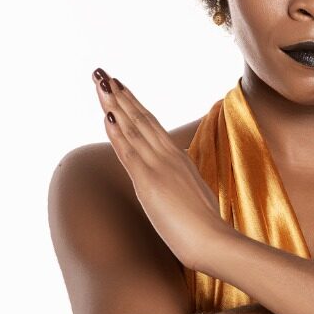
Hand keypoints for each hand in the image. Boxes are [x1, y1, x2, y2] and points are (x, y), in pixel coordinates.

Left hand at [91, 67, 234, 270]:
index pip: (151, 126)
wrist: (212, 240)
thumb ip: (184, 178)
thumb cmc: (204, 226)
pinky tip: (107, 114)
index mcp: (178, 159)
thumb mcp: (194, 194)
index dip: (134, 105)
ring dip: (114, 103)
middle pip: (140, 118)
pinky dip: (117, 130)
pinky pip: (129, 150)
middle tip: (103, 73)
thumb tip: (179, 168)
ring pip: (133, 127)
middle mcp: (168, 156)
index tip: (121, 87)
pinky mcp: (149, 180)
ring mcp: (158, 166)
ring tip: (100, 81)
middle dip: (120, 94)